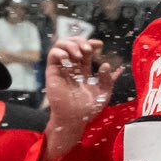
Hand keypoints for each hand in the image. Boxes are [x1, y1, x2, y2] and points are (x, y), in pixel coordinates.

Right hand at [42, 37, 112, 160]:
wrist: (75, 119)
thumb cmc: (88, 109)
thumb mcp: (104, 93)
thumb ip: (108, 79)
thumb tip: (106, 64)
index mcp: (83, 70)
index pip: (85, 50)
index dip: (90, 43)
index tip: (99, 44)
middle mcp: (72, 67)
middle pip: (72, 44)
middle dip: (80, 41)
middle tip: (89, 49)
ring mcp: (61, 69)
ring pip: (60, 46)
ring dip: (70, 44)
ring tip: (79, 55)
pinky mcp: (52, 73)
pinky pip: (52, 55)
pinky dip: (59, 52)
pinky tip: (68, 59)